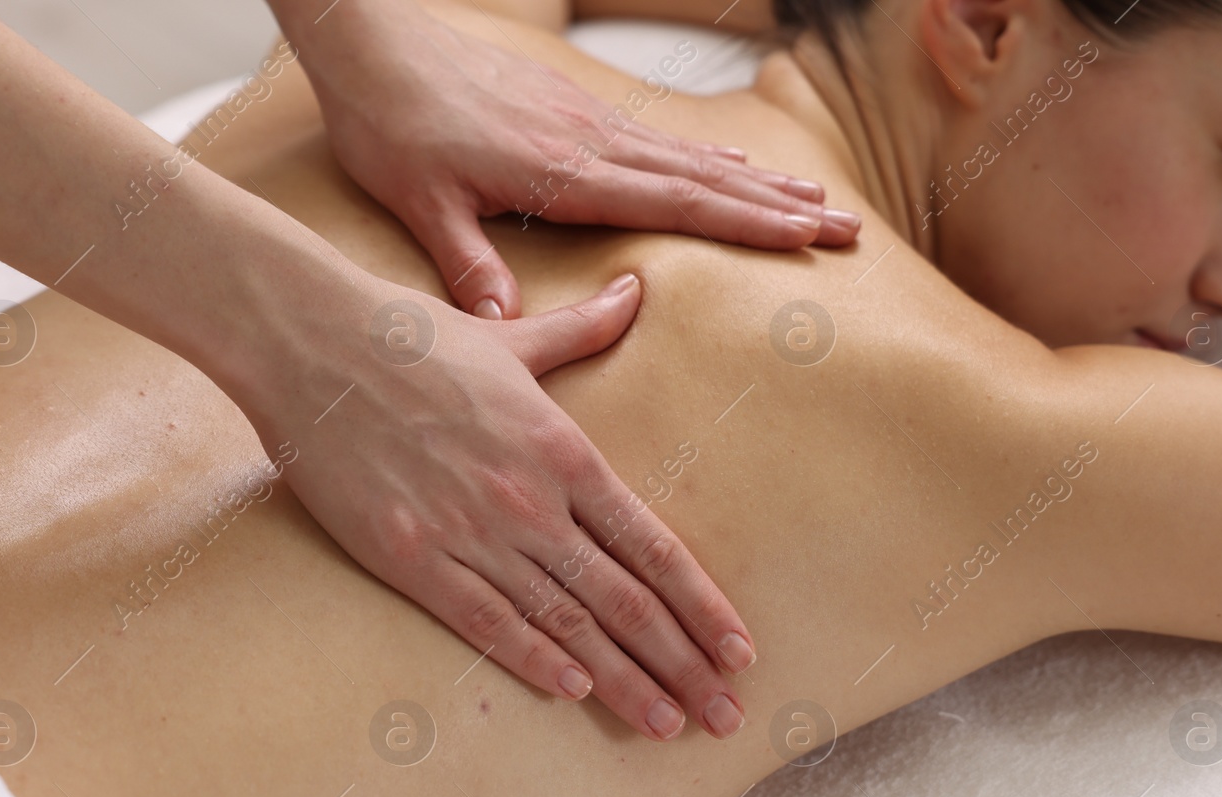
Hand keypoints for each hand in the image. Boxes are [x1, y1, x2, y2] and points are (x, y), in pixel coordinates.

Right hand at [246, 272, 755, 741]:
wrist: (310, 341)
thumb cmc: (411, 336)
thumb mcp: (513, 337)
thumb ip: (585, 329)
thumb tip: (638, 290)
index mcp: (564, 451)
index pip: (654, 548)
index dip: (703, 607)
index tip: (740, 651)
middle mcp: (530, 501)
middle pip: (625, 600)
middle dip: (682, 664)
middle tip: (725, 715)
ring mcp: (470, 532)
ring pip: (566, 623)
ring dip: (623, 681)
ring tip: (667, 723)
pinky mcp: (410, 556)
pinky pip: (485, 622)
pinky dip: (534, 659)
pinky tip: (575, 693)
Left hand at [283, 0, 859, 317]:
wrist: (373, 46)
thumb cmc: (391, 126)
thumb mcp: (420, 203)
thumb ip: (468, 264)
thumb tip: (505, 324)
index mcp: (564, 172)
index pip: (673, 202)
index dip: (743, 222)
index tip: (805, 237)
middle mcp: (591, 142)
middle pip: (704, 180)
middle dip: (780, 207)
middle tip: (848, 228)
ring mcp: (587, 122)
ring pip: (690, 157)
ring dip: (758, 181)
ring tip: (817, 199)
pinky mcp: (572, 110)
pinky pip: (659, 138)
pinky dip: (706, 158)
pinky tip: (733, 166)